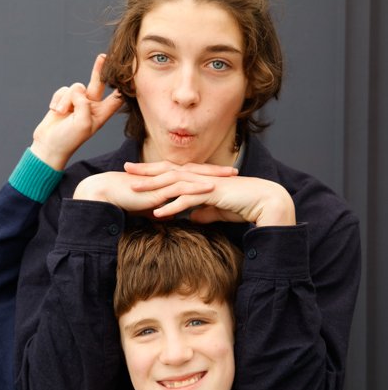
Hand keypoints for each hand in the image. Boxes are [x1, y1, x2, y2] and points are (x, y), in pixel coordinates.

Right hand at [30, 54, 122, 169]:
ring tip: (61, 113)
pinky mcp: (63, 101)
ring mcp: (77, 103)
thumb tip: (78, 90)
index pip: (116, 98)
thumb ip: (84, 103)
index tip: (129, 75)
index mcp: (101, 114)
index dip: (122, 87)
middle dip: (100, 70)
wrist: (48, 145)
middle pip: (99, 84)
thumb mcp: (83, 123)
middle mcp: (91, 107)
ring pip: (75, 87)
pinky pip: (63, 90)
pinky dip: (57, 99)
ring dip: (66, 99)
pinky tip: (55, 111)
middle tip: (104, 57)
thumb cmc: (68, 139)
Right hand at [73, 170, 216, 218]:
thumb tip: (168, 217)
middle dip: (217, 171)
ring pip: (193, 176)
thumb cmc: (126, 199)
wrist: (109, 193)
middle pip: (197, 171)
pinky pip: (182, 186)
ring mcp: (164, 180)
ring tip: (230, 178)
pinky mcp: (159, 188)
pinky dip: (197, 187)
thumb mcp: (149, 205)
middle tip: (236, 172)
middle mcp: (167, 174)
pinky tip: (211, 188)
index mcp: (166, 177)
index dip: (209, 174)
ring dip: (212, 176)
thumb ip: (160, 209)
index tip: (225, 177)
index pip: (191, 174)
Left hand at [126, 165, 295, 226]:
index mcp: (199, 178)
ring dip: (153, 188)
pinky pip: (187, 200)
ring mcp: (205, 184)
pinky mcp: (212, 195)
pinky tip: (158, 214)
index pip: (171, 172)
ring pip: (173, 184)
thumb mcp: (217, 210)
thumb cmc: (242, 204)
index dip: (152, 171)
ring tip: (134, 192)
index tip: (134, 172)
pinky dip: (172, 207)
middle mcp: (199, 177)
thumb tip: (192, 218)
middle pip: (167, 172)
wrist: (263, 201)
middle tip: (125, 171)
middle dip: (145, 172)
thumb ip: (203, 212)